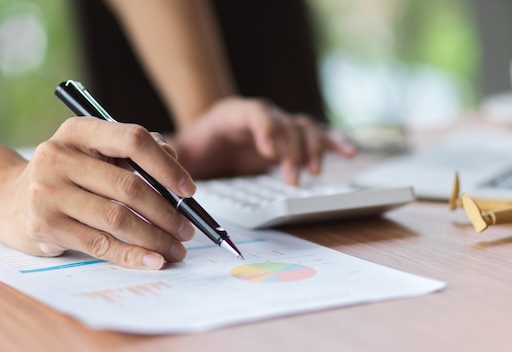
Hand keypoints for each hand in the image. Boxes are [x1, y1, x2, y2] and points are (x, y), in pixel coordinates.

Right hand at [0, 117, 195, 269]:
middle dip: (167, 212)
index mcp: (78, 131)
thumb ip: (133, 152)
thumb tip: (175, 162)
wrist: (7, 200)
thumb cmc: (66, 174)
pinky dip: (131, 254)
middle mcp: (58, 156)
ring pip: (117, 218)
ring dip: (154, 237)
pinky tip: (152, 260)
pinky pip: (99, 243)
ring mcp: (47, 191)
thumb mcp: (93, 153)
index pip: (132, 139)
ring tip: (175, 249)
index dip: (166, 166)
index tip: (189, 190)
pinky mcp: (43, 225)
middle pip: (128, 185)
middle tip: (187, 230)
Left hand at [171, 97, 355, 183]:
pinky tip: (349, 152)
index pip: (256, 114)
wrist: (212, 136)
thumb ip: (172, 147)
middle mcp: (262, 117)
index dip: (266, 129)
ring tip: (309, 174)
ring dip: (310, 151)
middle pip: (285, 124)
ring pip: (304, 129)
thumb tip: (163, 148)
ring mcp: (280, 127)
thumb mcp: (183, 145)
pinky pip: (318, 136)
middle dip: (291, 150)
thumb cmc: (198, 143)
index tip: (269, 151)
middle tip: (290, 177)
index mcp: (234, 114)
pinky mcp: (292, 140)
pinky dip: (334, 142)